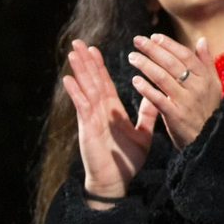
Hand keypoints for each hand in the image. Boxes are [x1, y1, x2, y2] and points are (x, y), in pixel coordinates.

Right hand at [61, 40, 158, 206]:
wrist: (116, 181)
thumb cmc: (126, 160)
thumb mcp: (142, 133)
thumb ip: (147, 114)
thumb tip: (155, 96)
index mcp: (112, 111)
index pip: (104, 83)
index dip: (99, 66)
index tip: (95, 49)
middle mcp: (100, 111)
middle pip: (92, 81)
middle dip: (86, 62)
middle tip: (78, 42)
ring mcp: (92, 119)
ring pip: (85, 90)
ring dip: (79, 71)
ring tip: (72, 53)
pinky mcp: (87, 128)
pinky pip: (82, 107)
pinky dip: (76, 93)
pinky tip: (69, 79)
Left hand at [127, 33, 220, 149]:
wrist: (209, 139)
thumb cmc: (208, 110)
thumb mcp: (213, 85)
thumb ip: (206, 62)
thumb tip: (202, 39)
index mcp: (205, 78)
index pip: (185, 55)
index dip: (169, 44)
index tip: (154, 36)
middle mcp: (196, 87)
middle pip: (172, 63)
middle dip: (153, 50)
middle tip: (137, 41)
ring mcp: (186, 101)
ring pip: (162, 78)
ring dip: (145, 65)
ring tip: (132, 57)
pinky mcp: (175, 115)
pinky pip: (158, 99)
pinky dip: (146, 89)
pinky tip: (135, 80)